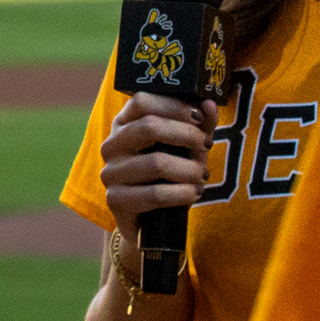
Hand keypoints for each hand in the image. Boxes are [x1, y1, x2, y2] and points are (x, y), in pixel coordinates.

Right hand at [99, 92, 216, 233]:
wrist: (151, 218)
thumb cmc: (170, 173)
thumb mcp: (187, 146)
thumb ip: (200, 124)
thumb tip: (209, 105)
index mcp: (124, 122)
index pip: (141, 101)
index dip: (173, 105)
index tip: (199, 117)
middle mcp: (112, 144)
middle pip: (149, 127)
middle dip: (186, 135)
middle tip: (206, 146)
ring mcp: (110, 172)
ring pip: (156, 163)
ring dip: (188, 169)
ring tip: (203, 175)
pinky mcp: (114, 200)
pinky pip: (153, 194)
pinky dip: (180, 193)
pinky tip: (194, 192)